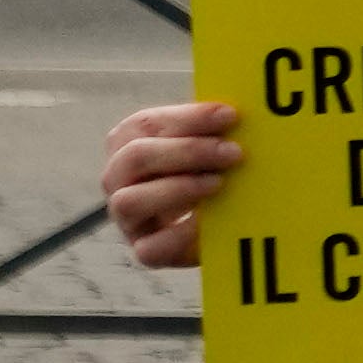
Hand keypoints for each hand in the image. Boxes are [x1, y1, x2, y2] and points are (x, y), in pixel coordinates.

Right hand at [102, 100, 240, 275]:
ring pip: (129, 201)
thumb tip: (242, 112)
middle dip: (186, 151)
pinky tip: (211, 223)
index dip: (187, 118)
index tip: (230, 115)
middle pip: (134, 157)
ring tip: (219, 183)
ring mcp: (127, 216)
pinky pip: (151, 247)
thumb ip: (216, 130)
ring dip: (177, 189)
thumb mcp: (210, 147)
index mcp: (130, 142)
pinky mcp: (146, 250)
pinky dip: (182, 234)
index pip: (145, 124)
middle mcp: (120, 178)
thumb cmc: (213, 170)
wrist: (221, 221)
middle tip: (233, 152)